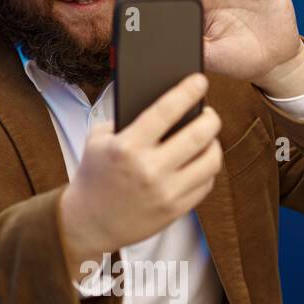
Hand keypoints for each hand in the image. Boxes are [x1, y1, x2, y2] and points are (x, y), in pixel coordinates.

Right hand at [58, 73, 221, 275]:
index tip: (200, 80)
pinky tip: (200, 161)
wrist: (90, 222)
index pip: (166, 110)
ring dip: (214, 144)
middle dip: (210, 118)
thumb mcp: (99, 139)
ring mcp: (165, 192)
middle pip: (198, 135)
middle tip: (209, 113)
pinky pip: (206, 183)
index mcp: (127, 147)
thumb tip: (166, 100)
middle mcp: (149, 170)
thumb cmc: (95, 174)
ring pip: (210, 160)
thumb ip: (126, 118)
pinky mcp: (175, 210)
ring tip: (208, 138)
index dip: (188, 91)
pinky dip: (207, 169)